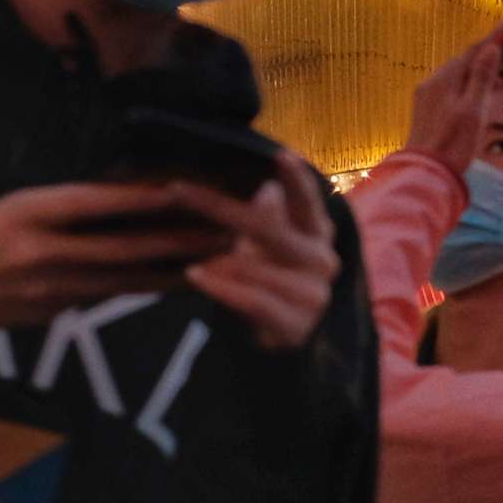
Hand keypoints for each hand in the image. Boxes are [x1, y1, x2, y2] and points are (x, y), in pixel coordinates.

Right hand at [0, 182, 232, 373]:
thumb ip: (54, 207)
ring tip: (219, 261)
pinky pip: (103, 297)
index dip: (146, 197)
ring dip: (175, 270)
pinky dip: (140, 288)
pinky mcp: (49, 315)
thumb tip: (114, 196)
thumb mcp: (1, 207)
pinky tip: (175, 282)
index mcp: (25, 212)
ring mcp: (46, 289)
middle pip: (124, 246)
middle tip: (228, 232)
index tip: (189, 189)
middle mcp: (40, 252)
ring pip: (123, 279)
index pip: (97, 202)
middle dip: (180, 241)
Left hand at [177, 156, 341, 350]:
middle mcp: (323, 261)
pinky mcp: (298, 325)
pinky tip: (197, 276)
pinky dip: (223, 288)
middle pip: (272, 230)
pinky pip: (255, 301)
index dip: (297, 180)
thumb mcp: (268, 250)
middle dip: (222, 209)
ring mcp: (314, 295)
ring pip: (260, 268)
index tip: (279, 155)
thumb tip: (265, 188)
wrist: (287, 346)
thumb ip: (269, 219)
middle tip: (179, 191)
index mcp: (318, 236)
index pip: (309, 203)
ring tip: (192, 255)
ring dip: (221, 260)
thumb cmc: (273, 288)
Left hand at [406, 34, 502, 180]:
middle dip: (486, 57)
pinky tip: (478, 101)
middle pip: (463, 62)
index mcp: (444, 80)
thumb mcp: (474, 109)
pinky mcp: (427, 111)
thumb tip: (490, 49)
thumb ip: (481, 78)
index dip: (493, 38)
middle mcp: (432, 84)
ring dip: (479, 76)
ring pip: (457, 77)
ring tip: (500, 86)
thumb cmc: (453, 143)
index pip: (472, 51)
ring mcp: (427, 97)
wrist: (426, 173)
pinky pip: (451, 90)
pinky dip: (468, 88)